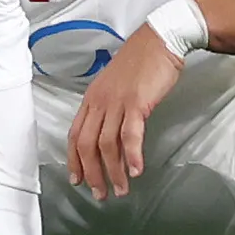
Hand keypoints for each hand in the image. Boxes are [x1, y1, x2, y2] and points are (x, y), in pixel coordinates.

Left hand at [65, 25, 184, 200]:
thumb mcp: (115, 85)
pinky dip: (132, 156)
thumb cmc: (140, 62)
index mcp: (92, 98)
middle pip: (87, 145)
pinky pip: (130, 135)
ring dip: (113, 172)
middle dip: (91, 173)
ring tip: (121, 189)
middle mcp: (99, 101)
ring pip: (107, 145)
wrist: (160, 40)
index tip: (77, 180)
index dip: (74, 160)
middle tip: (100, 194)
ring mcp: (117, 102)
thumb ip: (108, 106)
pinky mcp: (137, 103)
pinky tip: (137, 170)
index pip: (74, 135)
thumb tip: (108, 132)